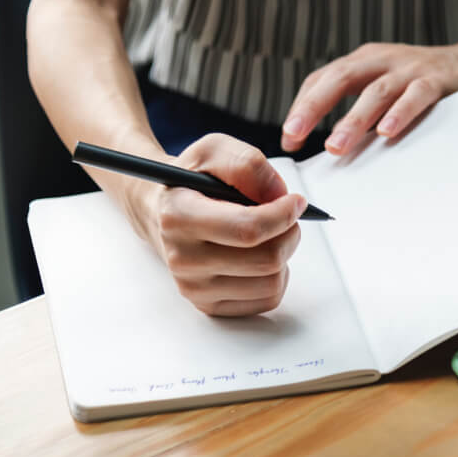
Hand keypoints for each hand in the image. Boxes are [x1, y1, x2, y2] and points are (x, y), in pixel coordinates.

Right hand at [128, 134, 306, 315]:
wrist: (162, 213)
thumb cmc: (192, 181)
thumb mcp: (213, 151)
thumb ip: (248, 164)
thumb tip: (278, 195)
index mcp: (179, 216)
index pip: (247, 229)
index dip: (283, 215)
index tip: (296, 201)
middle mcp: (183, 258)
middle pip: (267, 260)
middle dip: (289, 233)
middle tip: (286, 217)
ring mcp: (194, 288)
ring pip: (272, 283)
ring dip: (283, 255)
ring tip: (268, 235)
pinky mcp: (208, 305)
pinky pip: (267, 299)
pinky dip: (275, 276)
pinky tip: (258, 256)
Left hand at [281, 43, 457, 154]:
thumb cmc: (421, 81)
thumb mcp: (381, 88)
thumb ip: (356, 110)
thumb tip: (327, 146)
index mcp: (362, 61)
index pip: (322, 79)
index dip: (301, 107)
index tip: (289, 139)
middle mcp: (381, 60)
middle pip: (339, 78)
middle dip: (313, 107)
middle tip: (294, 135)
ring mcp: (409, 67)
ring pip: (375, 92)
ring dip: (352, 121)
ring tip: (334, 146)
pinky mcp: (437, 79)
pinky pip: (416, 95)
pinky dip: (400, 113)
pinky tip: (386, 132)